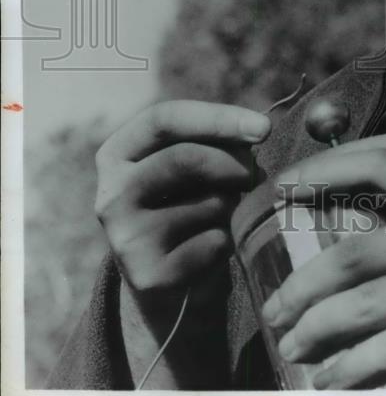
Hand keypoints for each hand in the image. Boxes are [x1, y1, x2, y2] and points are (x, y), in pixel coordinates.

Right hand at [95, 99, 270, 386]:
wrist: (166, 277)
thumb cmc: (187, 201)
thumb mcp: (190, 163)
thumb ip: (213, 140)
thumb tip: (257, 130)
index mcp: (116, 155)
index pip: (164, 119)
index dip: (218, 118)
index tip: (264, 128)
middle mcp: (110, 195)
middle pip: (184, 158)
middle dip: (234, 162)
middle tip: (256, 174)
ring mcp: (126, 239)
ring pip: (207, 203)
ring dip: (234, 204)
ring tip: (226, 212)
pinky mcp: (148, 275)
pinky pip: (215, 242)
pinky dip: (231, 239)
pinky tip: (217, 244)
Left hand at [264, 147, 385, 388]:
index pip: (375, 165)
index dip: (322, 172)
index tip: (283, 189)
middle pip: (350, 255)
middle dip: (301, 287)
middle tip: (274, 308)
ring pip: (360, 307)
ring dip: (315, 331)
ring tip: (292, 346)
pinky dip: (351, 370)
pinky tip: (331, 381)